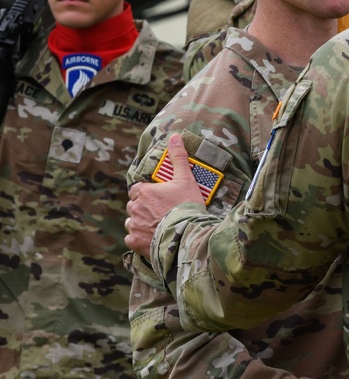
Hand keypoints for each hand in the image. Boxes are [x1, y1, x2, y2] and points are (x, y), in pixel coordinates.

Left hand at [125, 134, 204, 257]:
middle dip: (143, 208)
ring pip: (132, 222)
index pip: (137, 190)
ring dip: (140, 223)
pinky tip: (152, 238)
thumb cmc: (187, 206)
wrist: (187, 234)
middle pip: (134, 205)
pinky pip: (131, 239)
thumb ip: (178, 158)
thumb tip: (175, 136)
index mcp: (144, 192)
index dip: (147, 193)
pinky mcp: (135, 242)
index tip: (158, 198)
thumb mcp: (186, 179)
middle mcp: (135, 208)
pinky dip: (139, 239)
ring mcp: (134, 226)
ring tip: (158, 226)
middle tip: (161, 212)